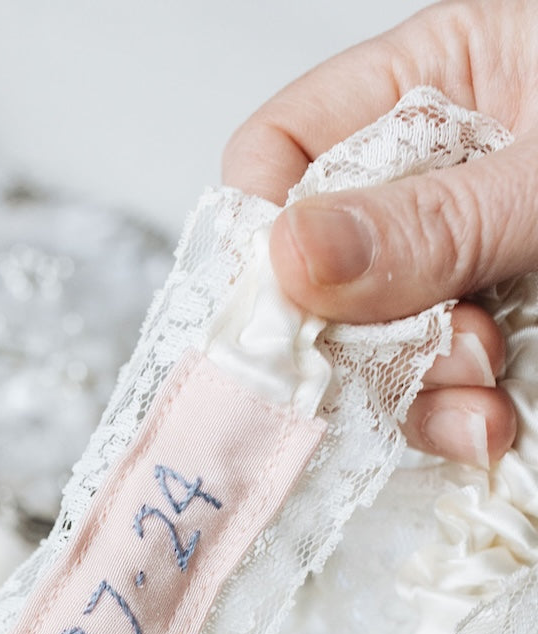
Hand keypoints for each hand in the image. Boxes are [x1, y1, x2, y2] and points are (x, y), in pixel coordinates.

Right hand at [223, 0, 536, 467]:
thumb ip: (435, 218)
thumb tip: (291, 258)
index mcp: (434, 81)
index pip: (282, 154)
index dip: (260, 237)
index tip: (282, 314)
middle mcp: (432, 175)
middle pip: (317, 272)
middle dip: (354, 339)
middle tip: (422, 360)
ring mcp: (463, 260)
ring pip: (372, 348)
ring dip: (412, 396)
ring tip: (481, 401)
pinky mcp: (500, 330)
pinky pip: (434, 390)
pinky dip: (453, 419)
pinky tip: (492, 425)